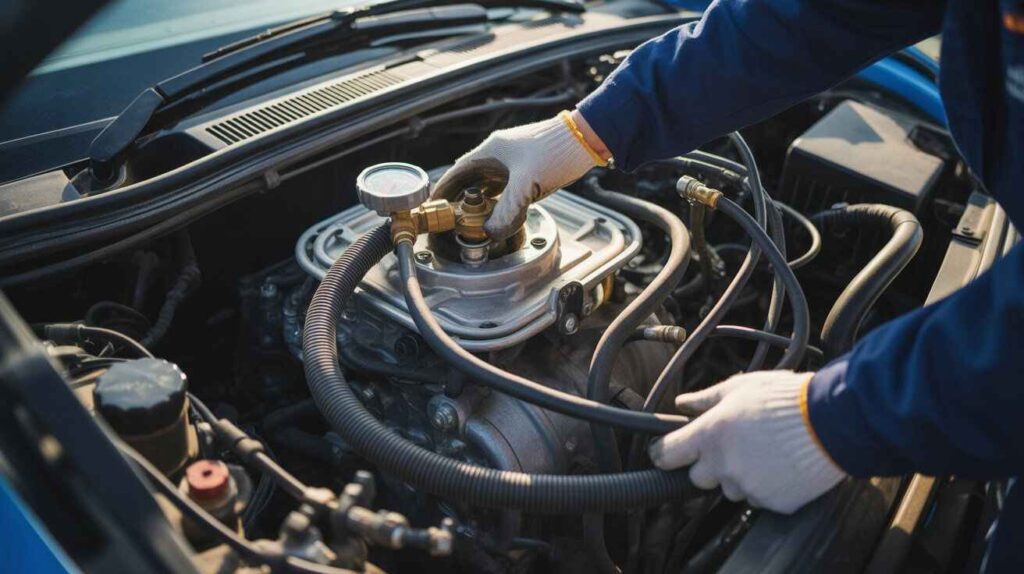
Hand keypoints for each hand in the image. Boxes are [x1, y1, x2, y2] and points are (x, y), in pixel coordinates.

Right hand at [432, 111, 607, 239]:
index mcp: (490, 151)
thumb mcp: (528, 183)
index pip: (457, 171)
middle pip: (469, 179)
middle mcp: (497, 155)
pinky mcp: (525, 170)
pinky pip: (503, 188)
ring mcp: (512, 162)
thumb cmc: (556, 151)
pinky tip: (496, 213)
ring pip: (486, 184)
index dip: (443, 189)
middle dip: (458, 198)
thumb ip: (508, 209)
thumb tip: (492, 232)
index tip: (433, 204)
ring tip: (468, 220)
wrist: (586, 140)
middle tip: (448, 217)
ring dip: (478, 201)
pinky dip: (496, 201)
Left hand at [649, 371, 845, 513]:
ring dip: (740, 475)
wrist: (832, 421)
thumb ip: (706, 399)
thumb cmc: (786, 399)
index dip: (663, 453)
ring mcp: (749, 487)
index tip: (665, 452)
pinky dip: (766, 486)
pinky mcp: (774, 503)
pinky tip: (781, 465)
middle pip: (699, 477)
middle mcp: (725, 466)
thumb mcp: (740, 388)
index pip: (668, 455)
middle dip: (709, 464)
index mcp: (711, 435)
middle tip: (732, 445)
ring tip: (764, 451)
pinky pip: (760, 499)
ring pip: (732, 489)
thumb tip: (683, 403)